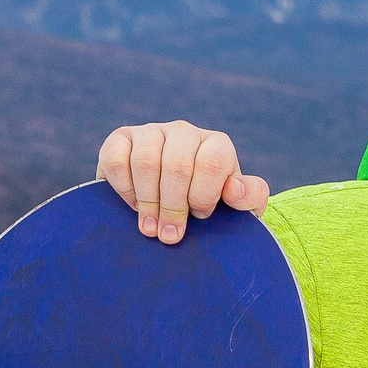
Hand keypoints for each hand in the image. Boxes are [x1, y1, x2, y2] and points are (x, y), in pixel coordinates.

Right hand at [97, 122, 270, 242]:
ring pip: (146, 162)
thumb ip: (250, 199)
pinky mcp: (121, 138)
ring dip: (147, 201)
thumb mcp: (237, 209)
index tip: (200, 217)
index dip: (203, 196)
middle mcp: (184, 132)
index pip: (212, 163)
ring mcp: (152, 132)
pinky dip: (123, 187)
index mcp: (216, 145)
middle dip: (172, 207)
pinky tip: (132, 204)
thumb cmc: (207, 209)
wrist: (170, 209)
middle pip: (177, 165)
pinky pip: (116, 158)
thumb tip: (235, 190)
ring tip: (150, 227)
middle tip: (168, 235)